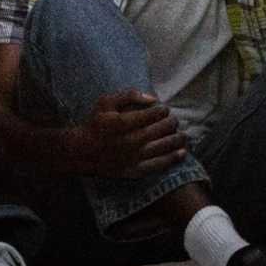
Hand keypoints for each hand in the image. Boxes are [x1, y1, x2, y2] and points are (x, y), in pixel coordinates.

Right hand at [69, 89, 189, 178]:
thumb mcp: (106, 102)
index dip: (163, 109)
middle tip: (173, 120)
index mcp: (124, 123)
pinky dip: (173, 158)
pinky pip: (159, 164)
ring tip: (182, 134)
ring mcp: (135, 157)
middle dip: (172, 122)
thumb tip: (153, 98)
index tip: (163, 109)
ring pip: (164, 146)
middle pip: (162, 129)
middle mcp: (131, 140)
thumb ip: (129, 95)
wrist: (82, 151)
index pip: (154, 114)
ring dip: (178, 139)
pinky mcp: (136, 170)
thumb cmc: (95, 123)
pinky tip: (182, 152)